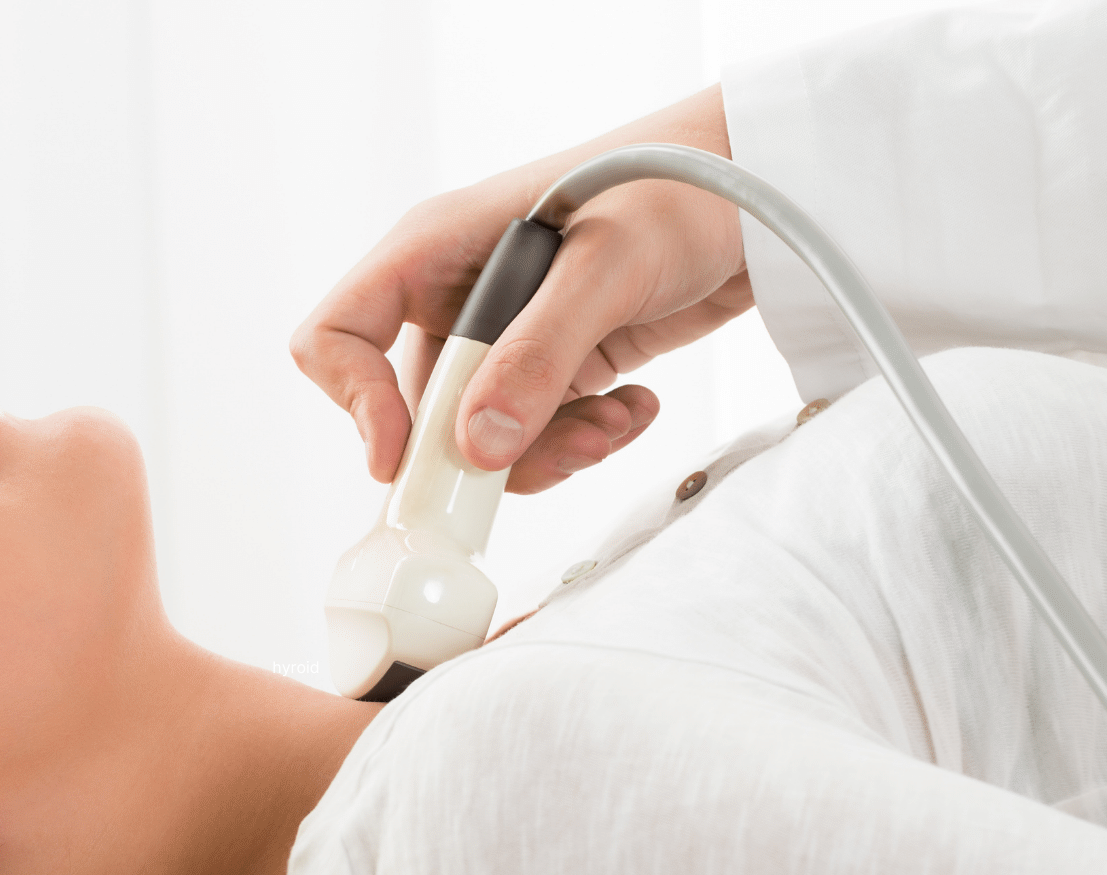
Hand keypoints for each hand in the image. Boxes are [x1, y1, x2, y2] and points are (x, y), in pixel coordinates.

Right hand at [290, 84, 748, 494]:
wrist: (768, 188)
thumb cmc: (682, 185)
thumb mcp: (607, 267)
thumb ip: (538, 356)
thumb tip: (477, 448)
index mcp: (436, 249)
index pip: (338, 335)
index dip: (355, 403)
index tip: (405, 456)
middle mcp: (456, 294)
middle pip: (414, 408)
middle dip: (476, 450)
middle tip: (550, 453)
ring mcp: (504, 334)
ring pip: (479, 436)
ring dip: (544, 452)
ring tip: (614, 425)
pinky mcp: (552, 364)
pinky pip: (535, 434)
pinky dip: (582, 440)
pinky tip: (634, 408)